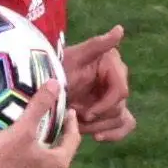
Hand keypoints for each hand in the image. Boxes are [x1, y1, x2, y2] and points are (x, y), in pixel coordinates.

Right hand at [0, 82, 81, 167]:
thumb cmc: (1, 158)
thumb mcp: (22, 128)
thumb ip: (40, 105)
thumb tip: (55, 83)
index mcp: (59, 164)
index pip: (73, 140)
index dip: (71, 124)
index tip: (69, 113)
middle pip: (60, 159)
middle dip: (56, 145)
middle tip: (50, 131)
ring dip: (43, 166)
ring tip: (34, 153)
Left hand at [62, 25, 134, 142]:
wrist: (42, 88)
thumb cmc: (55, 69)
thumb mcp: (73, 57)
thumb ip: (97, 44)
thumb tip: (120, 29)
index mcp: (112, 64)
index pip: (120, 91)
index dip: (104, 106)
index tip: (84, 114)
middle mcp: (117, 79)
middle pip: (119, 108)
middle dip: (97, 118)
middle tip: (75, 119)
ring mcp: (114, 96)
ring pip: (120, 119)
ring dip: (98, 127)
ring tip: (77, 126)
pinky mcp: (110, 111)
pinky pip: (124, 125)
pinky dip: (113, 134)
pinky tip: (97, 138)